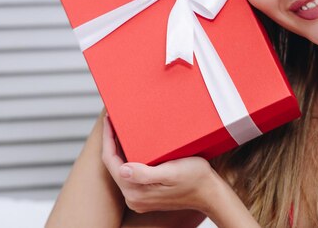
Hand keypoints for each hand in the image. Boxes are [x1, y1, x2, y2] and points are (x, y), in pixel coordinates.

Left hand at [101, 115, 218, 214]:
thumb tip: (122, 169)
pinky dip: (127, 156)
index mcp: (136, 192)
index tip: (109, 120)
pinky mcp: (146, 194)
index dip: (108, 139)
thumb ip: (145, 174)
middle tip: (112, 120)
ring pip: (121, 168)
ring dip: (118, 148)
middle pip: (113, 165)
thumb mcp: (172, 172)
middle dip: (111, 142)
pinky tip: (130, 145)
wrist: (210, 193)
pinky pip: (130, 172)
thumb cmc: (195, 179)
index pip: (111, 162)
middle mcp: (134, 197)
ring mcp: (139, 197)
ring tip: (118, 129)